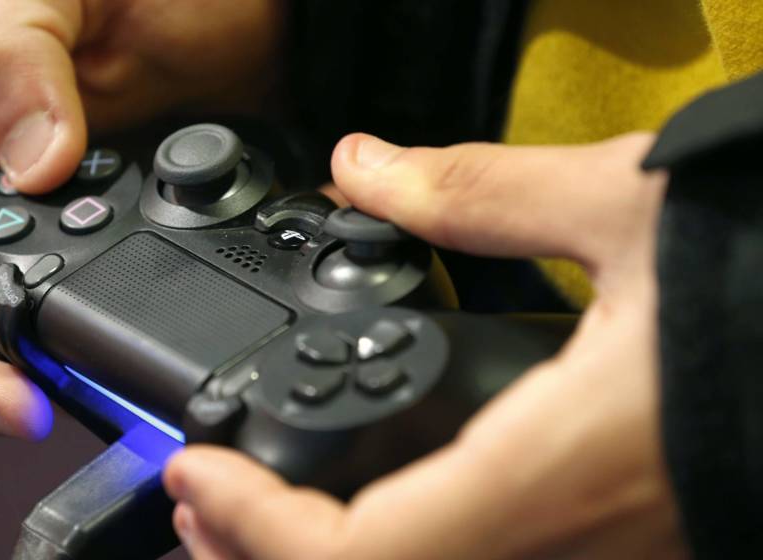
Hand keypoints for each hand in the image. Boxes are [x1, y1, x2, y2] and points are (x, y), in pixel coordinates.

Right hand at [0, 1, 282, 438]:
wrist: (264, 10)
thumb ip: (13, 53)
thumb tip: (32, 165)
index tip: (14, 403)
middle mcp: (20, 219)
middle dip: (24, 392)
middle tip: (102, 406)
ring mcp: (92, 243)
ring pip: (60, 347)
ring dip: (97, 379)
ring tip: (158, 381)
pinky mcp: (159, 252)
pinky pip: (147, 319)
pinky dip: (166, 341)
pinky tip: (206, 336)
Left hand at [163, 133, 689, 558]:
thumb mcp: (633, 210)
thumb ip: (481, 194)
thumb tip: (372, 166)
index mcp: (566, 466)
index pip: (370, 549)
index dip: (263, 533)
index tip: (198, 477)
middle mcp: (582, 541)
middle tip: (201, 510)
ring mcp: (609, 554)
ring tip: (252, 519)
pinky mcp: (626, 539)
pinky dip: (402, 548)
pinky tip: (380, 507)